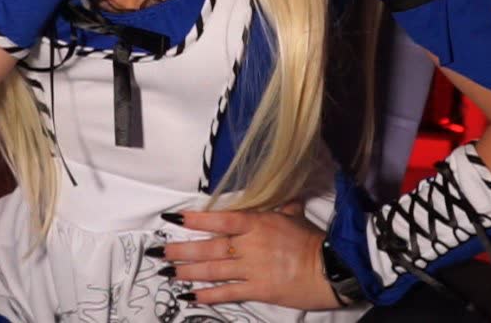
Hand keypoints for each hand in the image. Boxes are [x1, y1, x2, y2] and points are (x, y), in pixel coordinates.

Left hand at [160, 202, 342, 310]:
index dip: (195, 218)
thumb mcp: (295, 216)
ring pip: (213, 270)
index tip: (174, 218)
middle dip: (182, 250)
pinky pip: (227, 292)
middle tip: (160, 251)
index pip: (220, 218)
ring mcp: (252, 268)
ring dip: (188, 272)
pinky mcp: (258, 289)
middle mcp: (250, 244)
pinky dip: (208, 295)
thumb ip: (282, 207)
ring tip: (169, 272)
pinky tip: (191, 295)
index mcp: (258, 223)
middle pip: (209, 247)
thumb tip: (284, 196)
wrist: (331, 268)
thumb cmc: (313, 240)